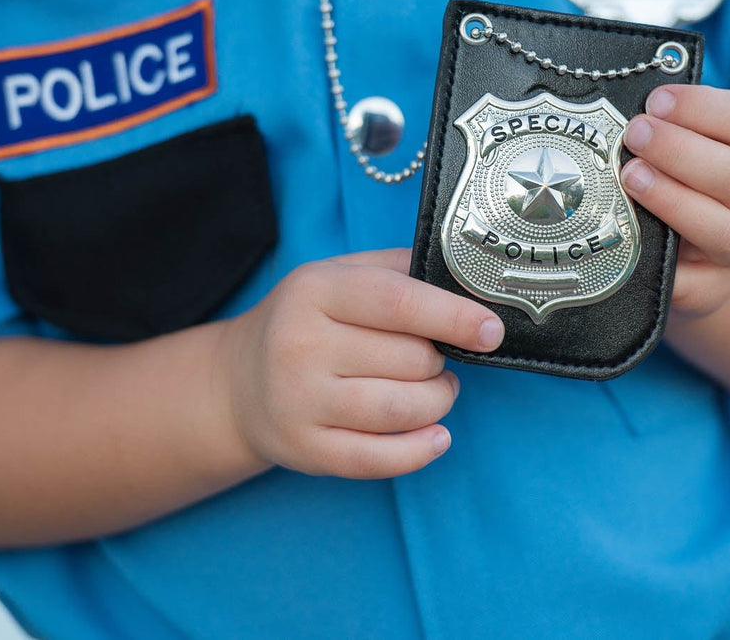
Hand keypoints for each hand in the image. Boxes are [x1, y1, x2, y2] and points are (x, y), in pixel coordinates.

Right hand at [218, 249, 503, 479]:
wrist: (238, 382)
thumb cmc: (307, 322)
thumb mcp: (339, 275)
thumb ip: (399, 269)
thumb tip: (468, 276)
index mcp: (314, 290)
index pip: (397, 302)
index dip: (453, 317)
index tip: (491, 331)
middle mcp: (300, 345)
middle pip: (409, 360)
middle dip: (441, 363)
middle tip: (438, 359)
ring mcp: (299, 401)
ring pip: (401, 410)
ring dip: (437, 403)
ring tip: (436, 392)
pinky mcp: (305, 449)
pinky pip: (379, 459)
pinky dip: (420, 451)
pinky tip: (435, 436)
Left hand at [619, 85, 729, 321]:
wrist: (697, 258)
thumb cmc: (678, 184)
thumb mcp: (681, 148)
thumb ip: (660, 128)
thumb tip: (610, 105)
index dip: (703, 107)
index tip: (656, 100)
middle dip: (680, 151)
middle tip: (634, 134)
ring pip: (726, 230)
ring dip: (675, 200)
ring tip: (629, 178)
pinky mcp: (712, 290)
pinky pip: (693, 284)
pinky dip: (665, 266)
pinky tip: (631, 245)